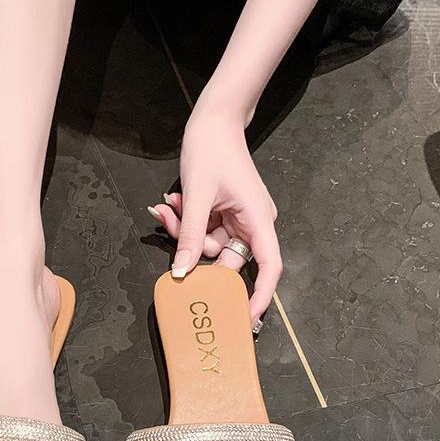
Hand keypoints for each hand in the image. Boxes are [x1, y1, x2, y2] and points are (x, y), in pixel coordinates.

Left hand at [148, 108, 281, 325]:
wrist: (214, 121)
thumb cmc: (212, 149)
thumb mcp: (196, 196)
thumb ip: (190, 236)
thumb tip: (182, 272)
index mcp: (258, 220)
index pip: (269, 267)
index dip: (260, 296)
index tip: (246, 319)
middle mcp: (253, 224)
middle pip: (227, 259)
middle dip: (196, 248)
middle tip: (173, 222)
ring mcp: (238, 220)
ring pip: (210, 246)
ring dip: (186, 231)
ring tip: (171, 203)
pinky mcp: (225, 215)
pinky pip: (205, 232)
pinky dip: (188, 222)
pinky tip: (174, 201)